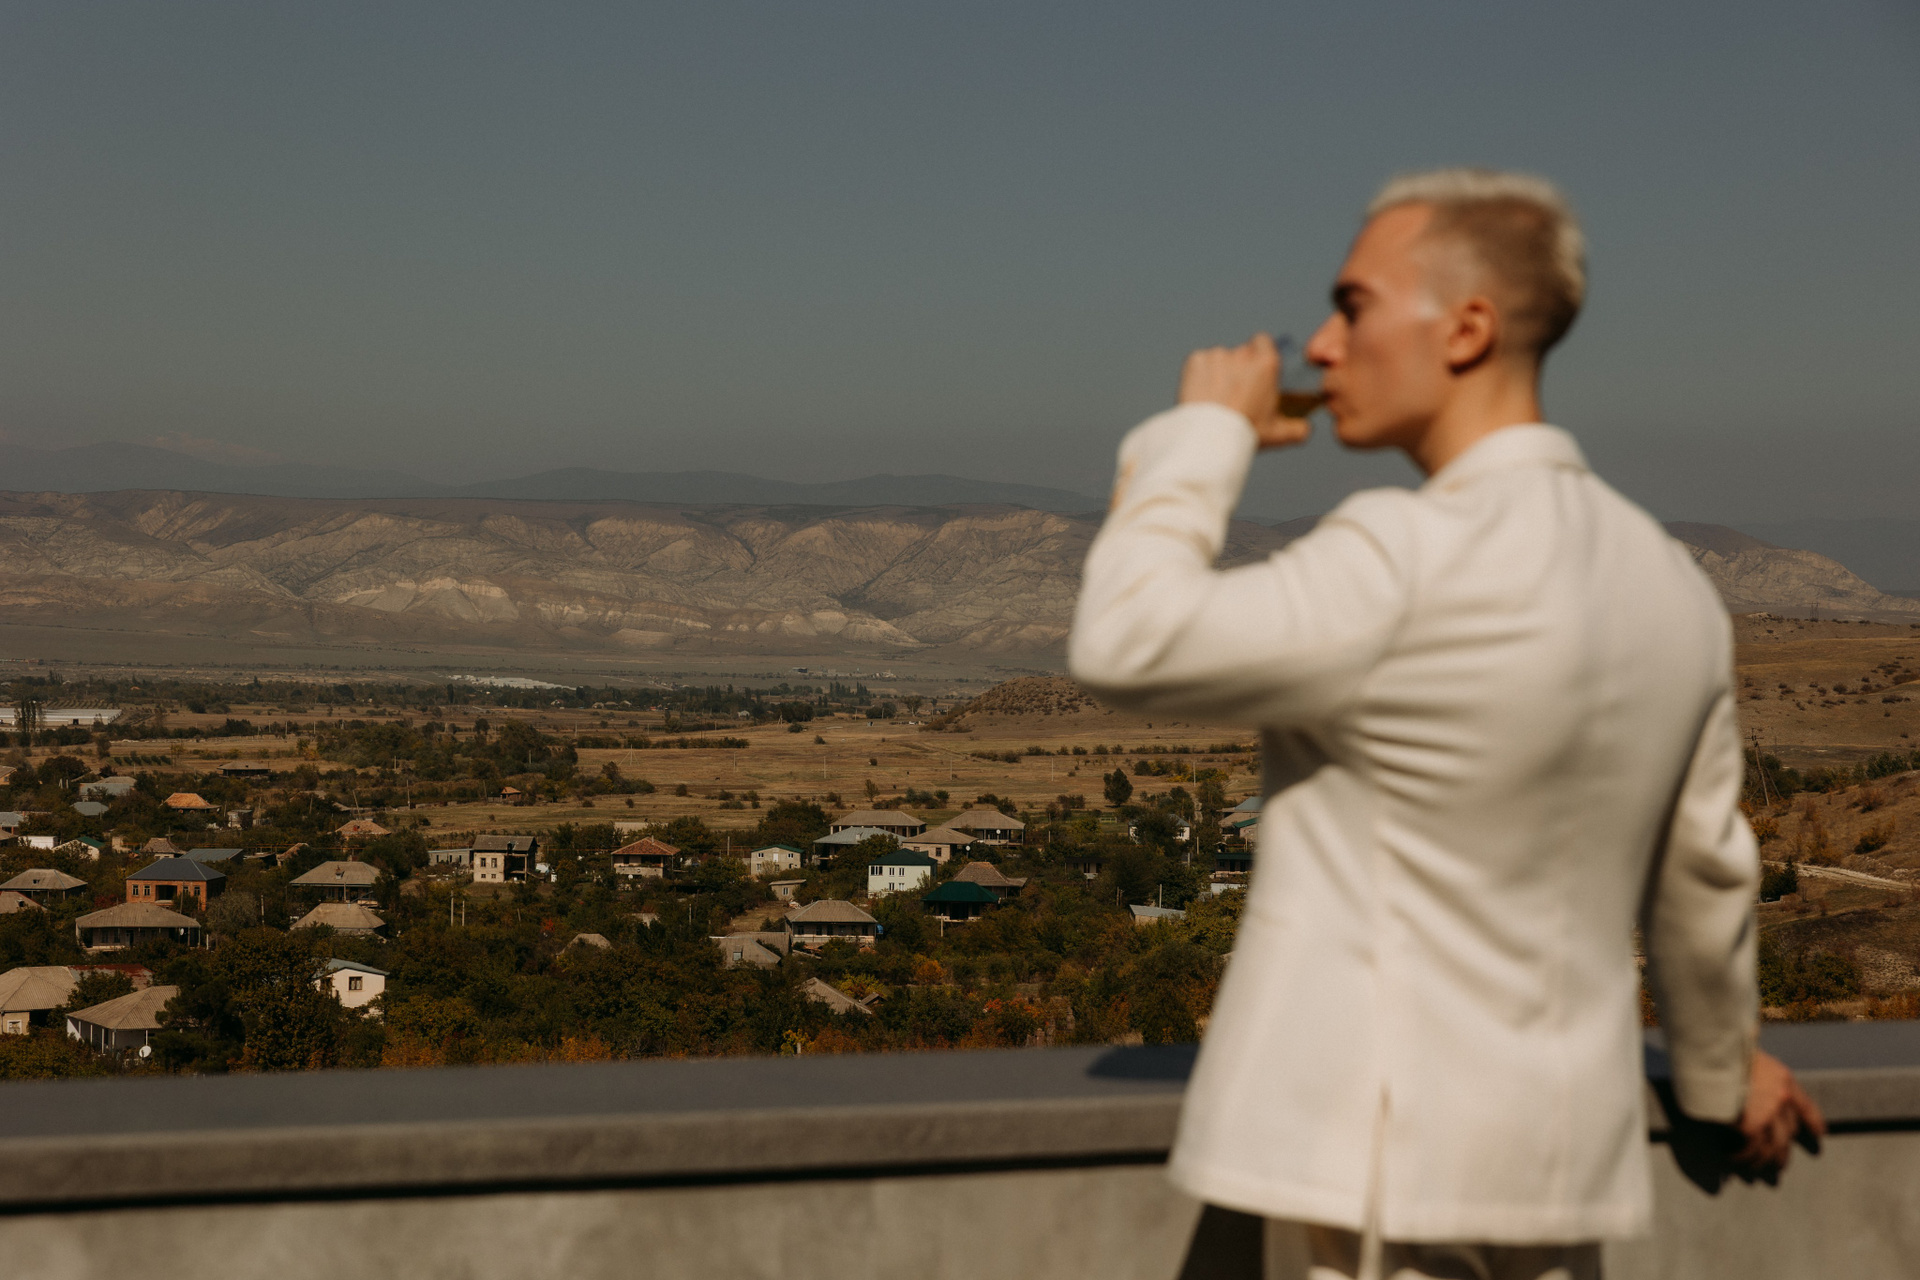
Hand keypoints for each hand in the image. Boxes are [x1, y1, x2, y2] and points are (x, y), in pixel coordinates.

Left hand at [1179, 333, 1312, 449]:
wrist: (1208, 436)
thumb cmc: (1244, 433)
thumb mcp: (1278, 434)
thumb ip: (1298, 428)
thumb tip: (1305, 428)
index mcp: (1266, 363)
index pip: (1263, 341)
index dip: (1259, 353)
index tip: (1256, 370)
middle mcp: (1242, 354)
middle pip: (1241, 353)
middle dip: (1239, 368)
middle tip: (1236, 392)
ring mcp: (1217, 355)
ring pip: (1220, 359)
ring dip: (1219, 372)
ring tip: (1217, 398)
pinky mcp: (1195, 361)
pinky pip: (1199, 363)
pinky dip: (1199, 376)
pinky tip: (1202, 394)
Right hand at [1732, 1050, 1824, 1180]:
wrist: (1711, 1053)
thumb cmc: (1722, 1050)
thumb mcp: (1748, 1056)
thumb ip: (1754, 1074)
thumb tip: (1745, 1086)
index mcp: (1783, 1079)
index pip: (1805, 1105)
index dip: (1812, 1121)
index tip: (1819, 1134)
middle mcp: (1781, 1099)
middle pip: (1789, 1131)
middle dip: (1784, 1150)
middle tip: (1779, 1165)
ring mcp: (1768, 1115)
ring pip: (1774, 1148)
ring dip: (1764, 1162)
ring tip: (1755, 1172)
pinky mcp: (1751, 1128)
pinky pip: (1750, 1151)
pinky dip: (1742, 1159)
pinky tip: (1732, 1161)